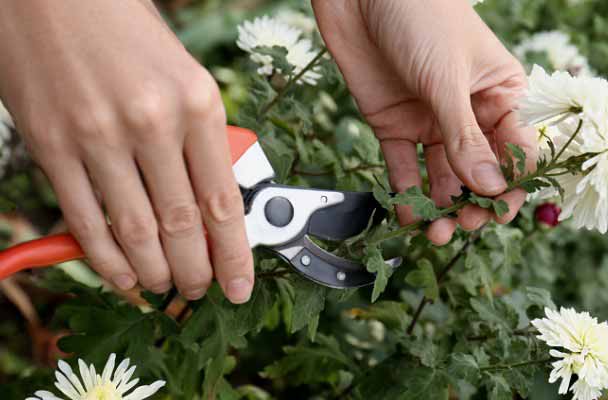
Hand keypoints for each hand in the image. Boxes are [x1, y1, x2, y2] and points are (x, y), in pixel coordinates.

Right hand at [0, 0, 252, 302]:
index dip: (234, 255)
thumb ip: (200, 139)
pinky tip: (121, 274)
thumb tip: (215, 203)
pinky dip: (104, 257)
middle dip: (195, 271)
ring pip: (134, 232)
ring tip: (164, 287)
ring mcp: (97, 137)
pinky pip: (84, 219)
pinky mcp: (52, 145)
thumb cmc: (126, 29)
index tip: (240, 285)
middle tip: (199, 290)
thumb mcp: (184, 77)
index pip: (223, 201)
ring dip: (153, 272)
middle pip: (182, 225)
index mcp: (197, 102)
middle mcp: (151, 122)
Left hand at [312, 0, 536, 244]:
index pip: (517, 150)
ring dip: (442, 207)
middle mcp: (469, 113)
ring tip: (438, 232)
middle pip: (481, 172)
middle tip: (467, 224)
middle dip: (477, 202)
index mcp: (501, 94)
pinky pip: (404, 167)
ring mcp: (431, 121)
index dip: (512, 183)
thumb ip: (465, 137)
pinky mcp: (394, 125)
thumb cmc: (419, 14)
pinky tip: (410, 215)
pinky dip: (406, 193)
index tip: (500, 209)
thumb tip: (491, 189)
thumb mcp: (447, 78)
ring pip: (443, 177)